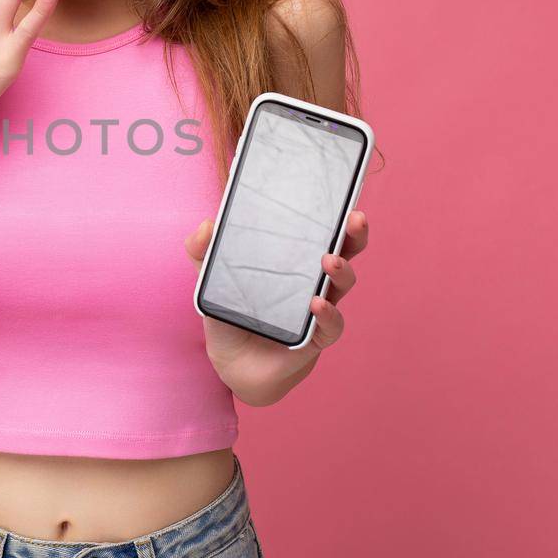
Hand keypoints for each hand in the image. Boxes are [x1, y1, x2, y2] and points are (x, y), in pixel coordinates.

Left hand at [184, 209, 369, 404]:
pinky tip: (317, 304)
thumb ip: (203, 252)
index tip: (339, 193)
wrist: (233, 364)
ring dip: (340, 270)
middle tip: (354, 217)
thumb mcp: (213, 280)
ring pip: (342, 284)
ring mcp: (318, 308)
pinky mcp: (316, 337)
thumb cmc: (232, 313)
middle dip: (353, 233)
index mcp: (295, 260)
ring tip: (329, 260)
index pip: (320, 230)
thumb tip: (207, 224)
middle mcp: (314, 280)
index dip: (332, 213)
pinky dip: (328, 313)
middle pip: (344, 251)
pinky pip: (331, 325)